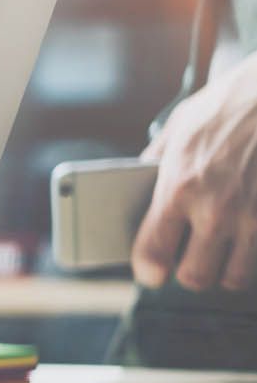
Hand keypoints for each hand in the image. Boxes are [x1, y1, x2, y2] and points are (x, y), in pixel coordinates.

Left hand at [133, 59, 256, 290]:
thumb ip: (157, 163)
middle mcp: (217, 210)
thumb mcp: (181, 127)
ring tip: (221, 250)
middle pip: (195, 278)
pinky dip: (254, 253)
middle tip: (189, 258)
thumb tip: (138, 187)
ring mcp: (255, 217)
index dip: (147, 270)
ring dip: (225, 268)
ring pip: (234, 277)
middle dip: (188, 272)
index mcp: (180, 188)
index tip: (150, 271)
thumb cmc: (231, 104)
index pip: (153, 254)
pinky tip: (248, 235)